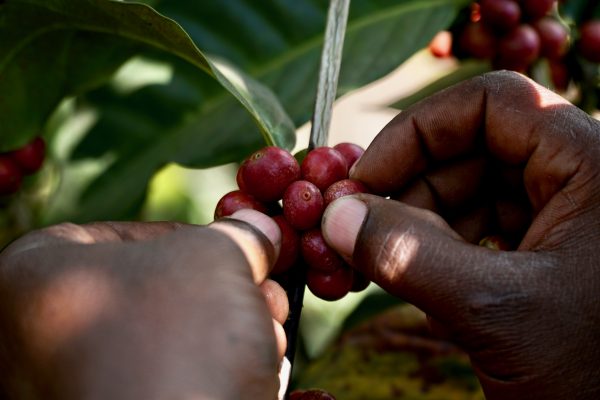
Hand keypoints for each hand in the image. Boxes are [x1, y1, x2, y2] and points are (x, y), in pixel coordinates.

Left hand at [0, 210, 287, 399]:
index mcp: (36, 279)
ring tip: (269, 332)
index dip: (192, 234)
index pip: (122, 233)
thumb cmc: (178, 340)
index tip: (238, 244)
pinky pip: (174, 376)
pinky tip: (257, 369)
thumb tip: (260, 228)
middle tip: (264, 292)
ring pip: (174, 336)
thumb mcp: (216, 257)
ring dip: (234, 327)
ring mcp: (81, 386)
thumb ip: (237, 234)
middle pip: (157, 288)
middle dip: (226, 289)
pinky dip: (218, 368)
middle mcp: (44, 337)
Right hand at [322, 71, 599, 398]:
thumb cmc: (595, 373)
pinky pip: (477, 229)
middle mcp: (578, 178)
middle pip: (471, 149)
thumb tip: (335, 217)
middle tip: (360, 230)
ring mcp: (561, 216)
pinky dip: (440, 251)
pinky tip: (423, 288)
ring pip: (468, 191)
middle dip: (409, 189)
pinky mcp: (546, 250)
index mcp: (592, 165)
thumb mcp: (497, 311)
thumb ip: (409, 257)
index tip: (368, 177)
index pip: (493, 102)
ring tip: (388, 269)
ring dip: (418, 226)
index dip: (419, 130)